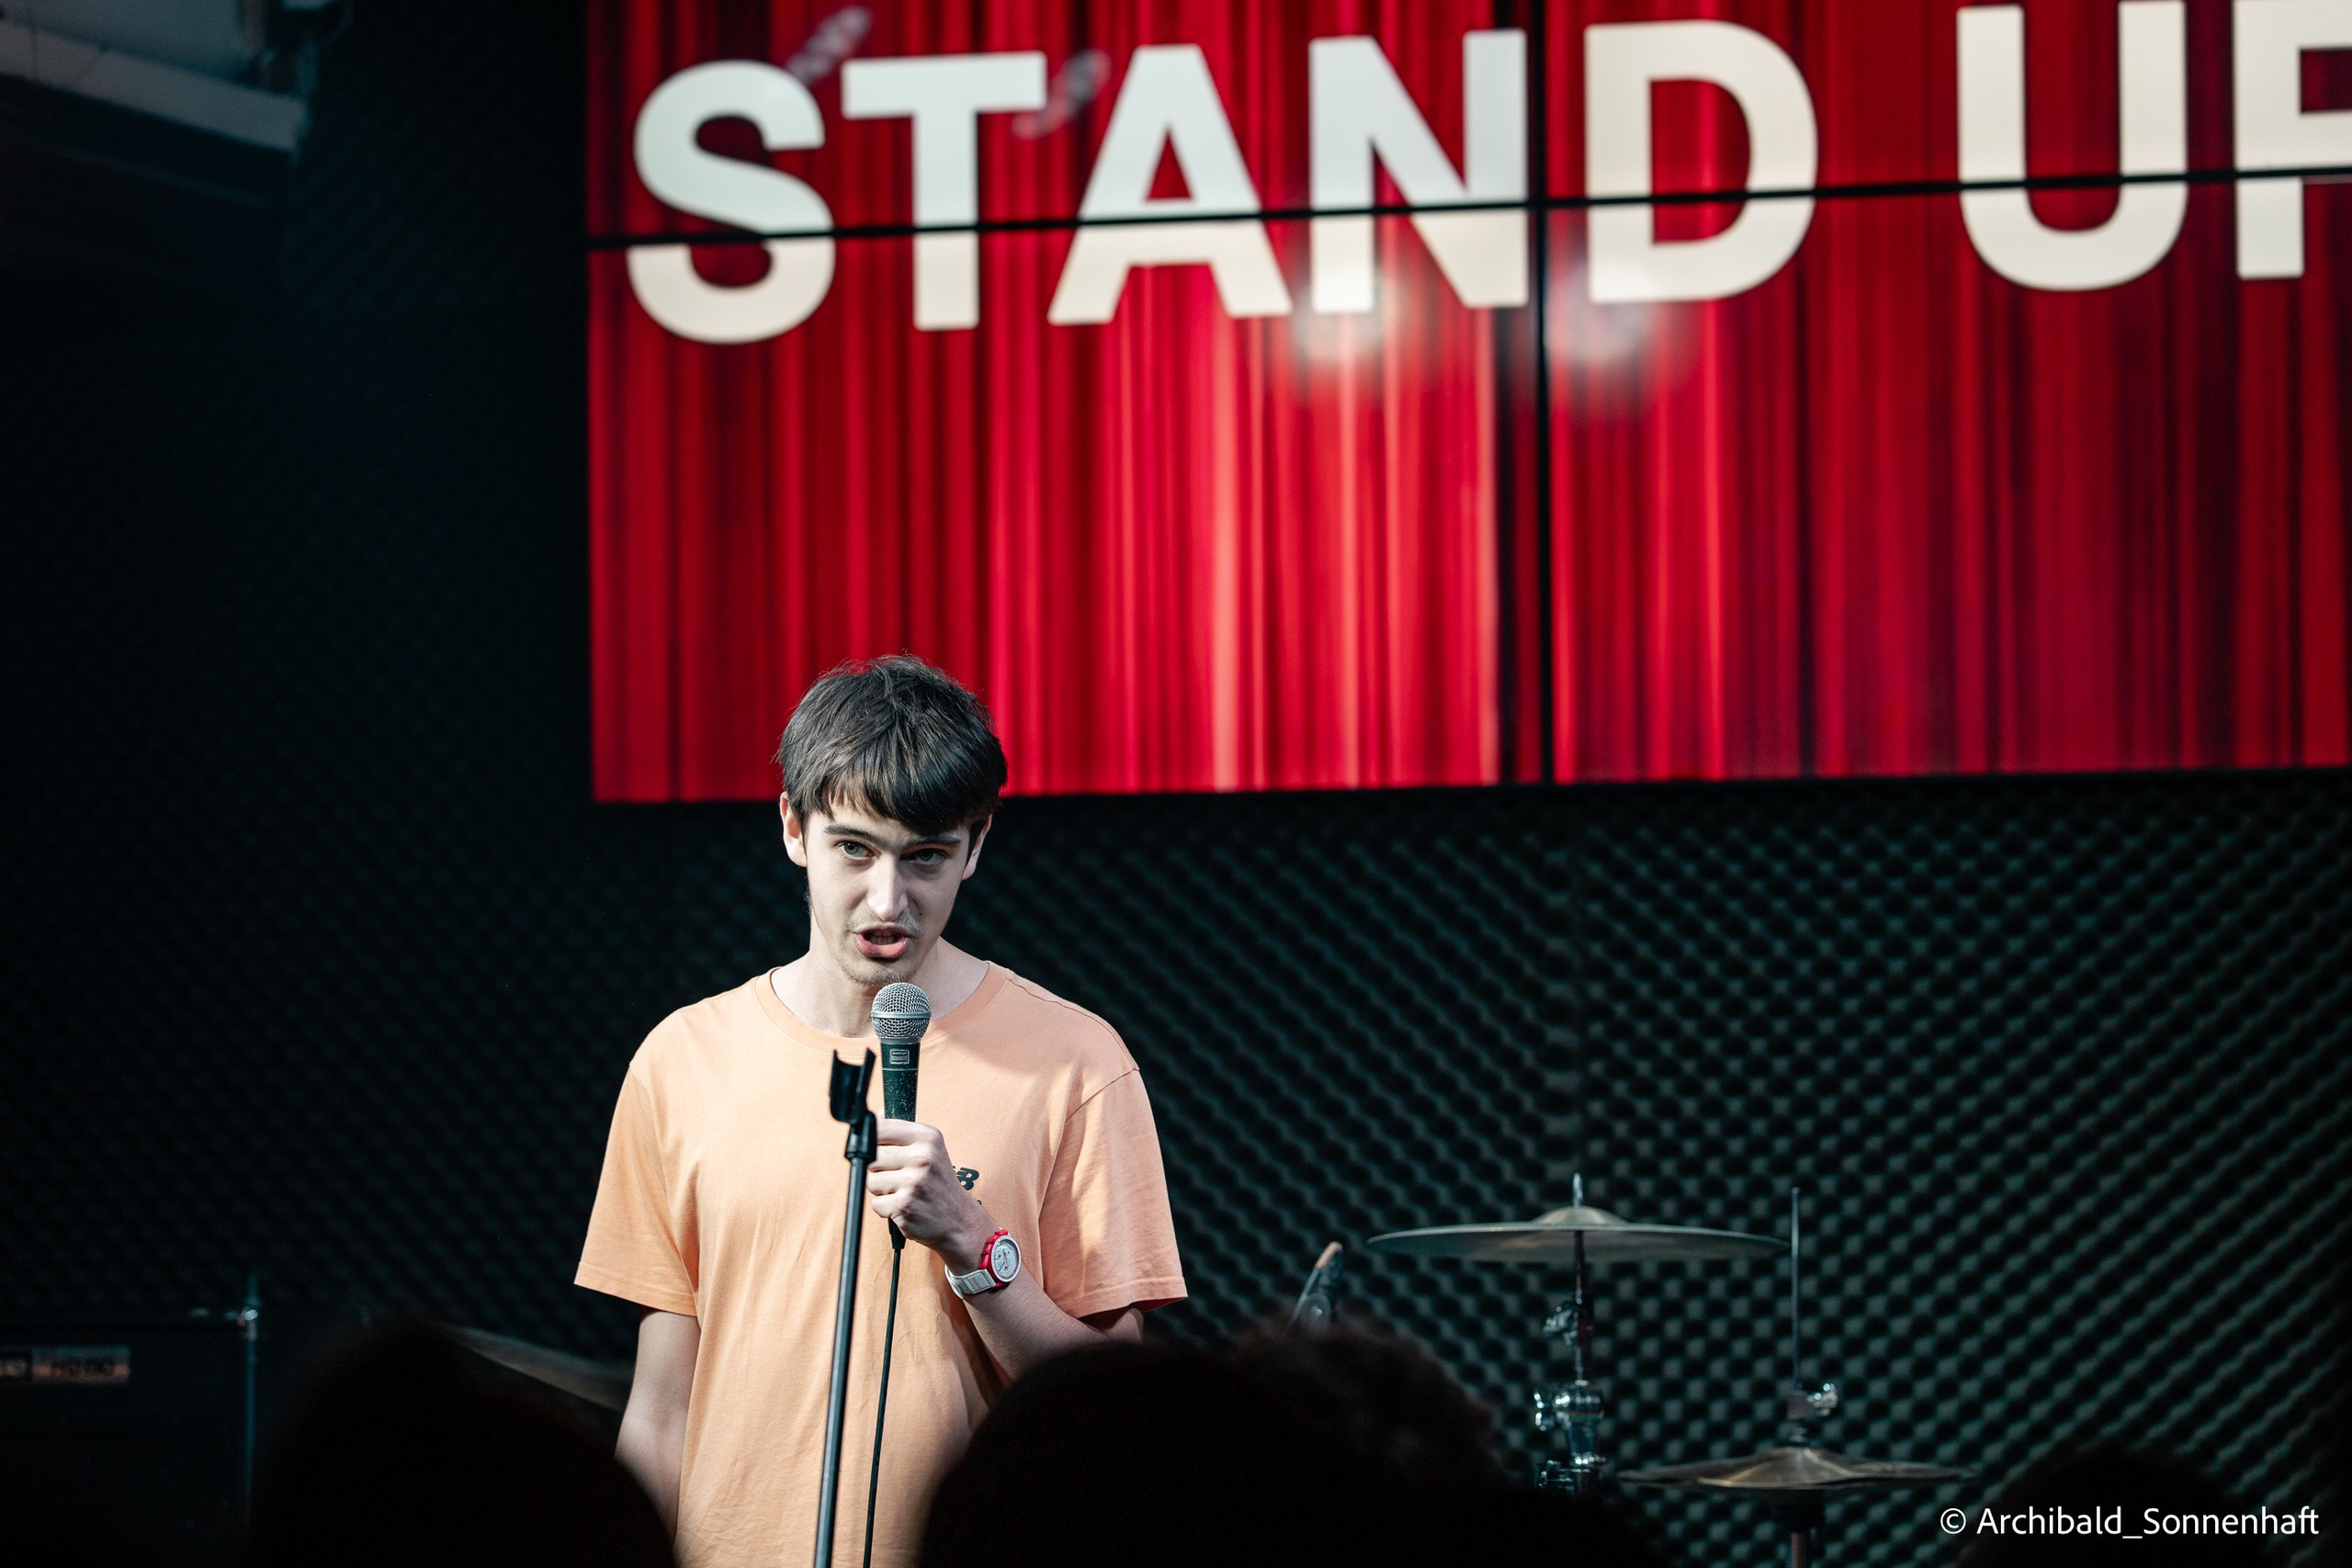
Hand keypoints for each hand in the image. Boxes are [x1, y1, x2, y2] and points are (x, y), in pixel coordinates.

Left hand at [868, 1119, 990, 1263]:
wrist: (959, 1220)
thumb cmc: (939, 1183)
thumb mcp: (930, 1149)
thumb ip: (902, 1133)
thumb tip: (876, 1116)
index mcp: (927, 1137)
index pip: (879, 1128)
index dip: (873, 1140)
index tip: (881, 1149)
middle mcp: (922, 1156)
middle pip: (872, 1156)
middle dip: (879, 1168)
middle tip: (899, 1176)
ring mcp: (913, 1182)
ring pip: (870, 1181)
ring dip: (881, 1190)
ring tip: (902, 1191)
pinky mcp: (904, 1205)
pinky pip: (876, 1204)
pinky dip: (886, 1208)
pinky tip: (903, 1206)